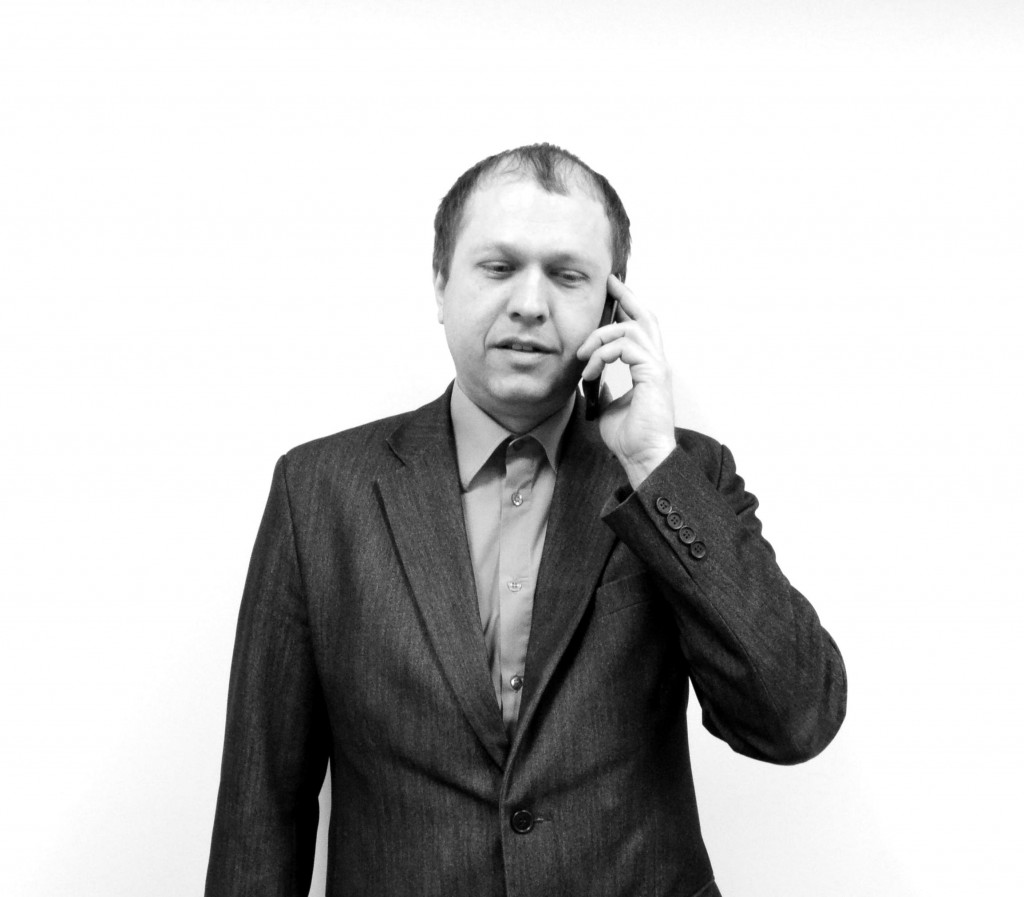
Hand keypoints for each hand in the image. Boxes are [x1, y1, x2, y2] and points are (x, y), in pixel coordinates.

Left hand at [576, 274, 676, 488]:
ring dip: (601, 336)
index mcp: (648, 368)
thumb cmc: (630, 439)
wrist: (643, 458)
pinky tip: (590, 369)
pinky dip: (603, 353)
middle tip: (610, 282)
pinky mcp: (653, 374)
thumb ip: (605, 387)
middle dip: (627, 296)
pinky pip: (626, 346)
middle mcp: (656, 363)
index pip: (641, 328)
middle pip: (646, 316)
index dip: (628, 307)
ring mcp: (657, 367)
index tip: (611, 293)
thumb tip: (593, 378)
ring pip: (631, 328)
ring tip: (583, 355)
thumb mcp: (610, 406)